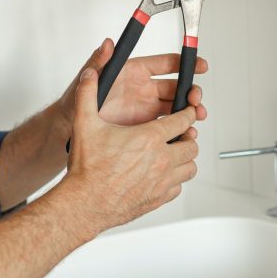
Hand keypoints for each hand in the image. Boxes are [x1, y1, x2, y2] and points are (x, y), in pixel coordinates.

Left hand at [57, 39, 208, 128]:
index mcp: (133, 71)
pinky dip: (180, 127)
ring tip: (197, 116)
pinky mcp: (145, 125)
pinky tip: (186, 132)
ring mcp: (145, 107)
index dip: (184, 63)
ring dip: (189, 109)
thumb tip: (107, 43)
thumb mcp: (88, 79)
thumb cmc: (76, 101)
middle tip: (196, 98)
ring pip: (175, 106)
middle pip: (175, 85)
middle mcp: (143, 88)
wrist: (69, 128)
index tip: (198, 64)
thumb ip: (99, 61)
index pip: (165, 63)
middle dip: (191, 90)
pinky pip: (168, 124)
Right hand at [61, 67, 199, 234]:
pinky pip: (179, 187)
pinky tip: (163, 175)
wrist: (85, 203)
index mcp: (149, 138)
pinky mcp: (159, 198)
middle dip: (188, 136)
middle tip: (179, 134)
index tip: (188, 110)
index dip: (188, 112)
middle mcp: (161, 159)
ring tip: (174, 154)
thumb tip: (89, 74)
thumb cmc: (87, 168)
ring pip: (190, 167)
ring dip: (184, 158)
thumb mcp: (85, 124)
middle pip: (191, 144)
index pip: (182, 120)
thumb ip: (87, 94)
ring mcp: (162, 181)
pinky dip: (176, 179)